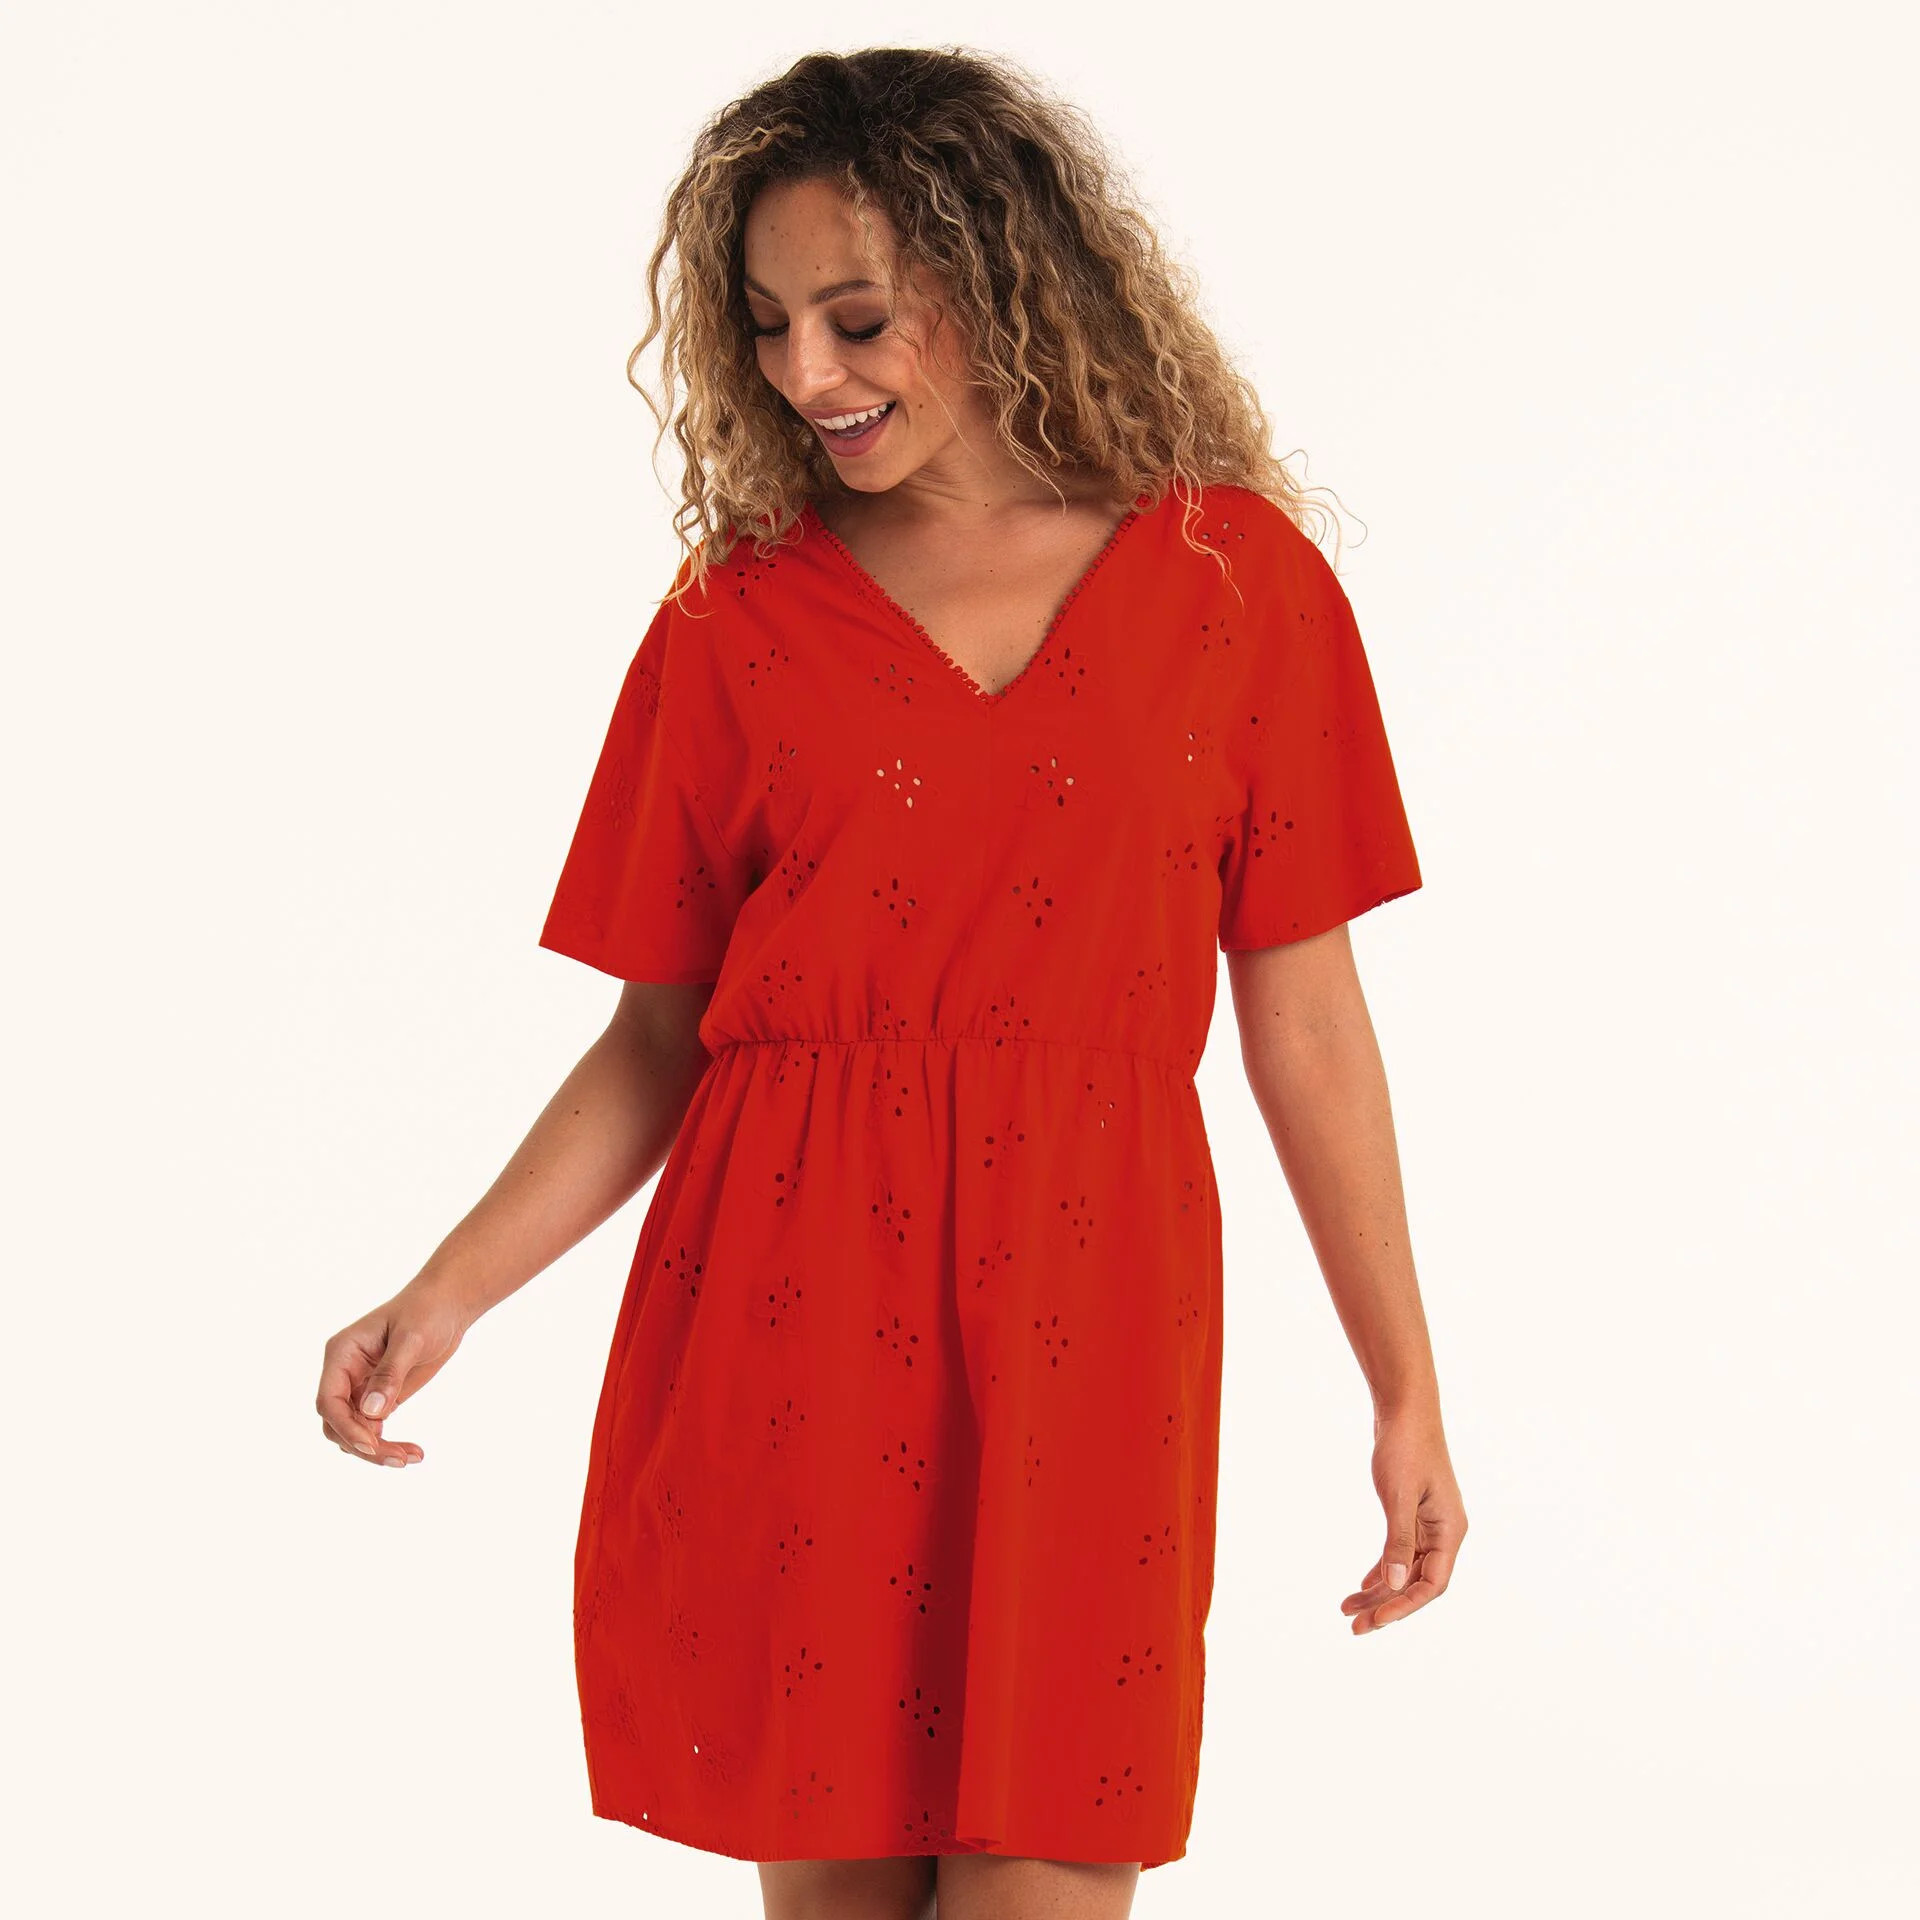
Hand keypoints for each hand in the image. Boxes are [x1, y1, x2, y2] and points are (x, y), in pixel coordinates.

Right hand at [315, 1283, 469, 1467]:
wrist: (448, 1305)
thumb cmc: (427, 1311)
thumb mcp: (411, 1339)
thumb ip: (390, 1374)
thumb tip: (372, 1412)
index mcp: (342, 1353)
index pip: (328, 1400)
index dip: (346, 1427)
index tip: (372, 1446)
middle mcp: (344, 1373)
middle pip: (337, 1423)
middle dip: (363, 1446)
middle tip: (400, 1460)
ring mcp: (359, 1387)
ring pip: (353, 1432)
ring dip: (377, 1450)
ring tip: (412, 1457)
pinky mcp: (378, 1397)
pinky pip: (372, 1429)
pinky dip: (388, 1444)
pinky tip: (413, 1452)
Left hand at [1342, 1406, 1466, 1632]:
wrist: (1404, 1409)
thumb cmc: (1406, 1447)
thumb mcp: (1399, 1495)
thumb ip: (1398, 1540)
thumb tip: (1393, 1584)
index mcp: (1450, 1531)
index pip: (1431, 1584)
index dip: (1403, 1605)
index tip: (1374, 1620)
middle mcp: (1444, 1533)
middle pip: (1416, 1582)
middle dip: (1386, 1606)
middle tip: (1353, 1626)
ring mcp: (1430, 1525)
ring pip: (1405, 1569)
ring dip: (1380, 1590)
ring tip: (1348, 1609)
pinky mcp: (1414, 1515)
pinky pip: (1400, 1552)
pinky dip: (1382, 1568)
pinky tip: (1363, 1584)